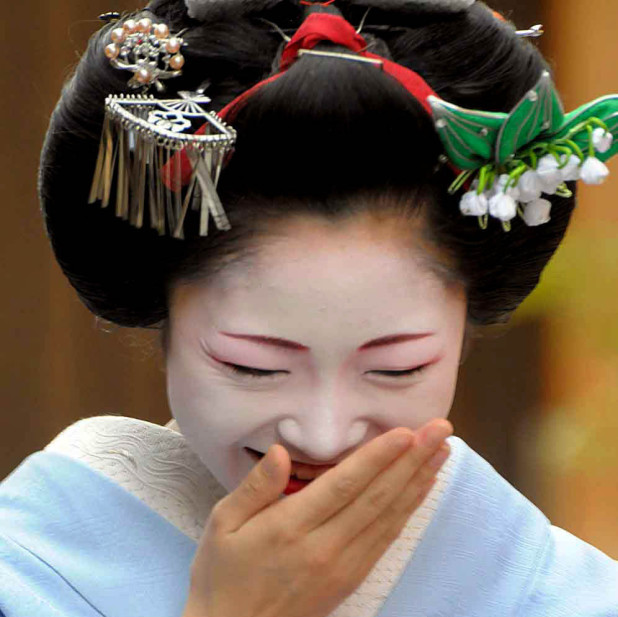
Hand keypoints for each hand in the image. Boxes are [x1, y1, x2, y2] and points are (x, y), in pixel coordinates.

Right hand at [182, 419, 452, 616]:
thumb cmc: (223, 576)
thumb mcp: (223, 526)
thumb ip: (255, 487)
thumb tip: (282, 452)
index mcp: (291, 528)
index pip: (345, 485)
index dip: (378, 457)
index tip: (407, 432)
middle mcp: (325, 547)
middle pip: (377, 497)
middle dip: (412, 460)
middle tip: (440, 430)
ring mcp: (343, 565)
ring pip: (389, 517)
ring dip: (418, 481)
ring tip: (441, 452)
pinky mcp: (351, 578)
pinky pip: (386, 539)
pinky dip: (408, 510)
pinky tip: (420, 489)